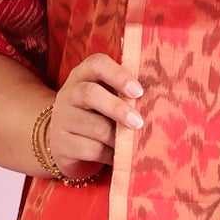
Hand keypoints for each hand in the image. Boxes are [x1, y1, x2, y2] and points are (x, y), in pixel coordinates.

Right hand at [48, 52, 143, 180]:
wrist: (64, 142)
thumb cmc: (96, 115)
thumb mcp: (106, 98)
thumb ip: (124, 94)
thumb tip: (157, 101)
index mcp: (82, 75)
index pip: (96, 64)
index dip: (118, 75)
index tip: (138, 91)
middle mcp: (68, 93)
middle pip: (90, 94)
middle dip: (118, 108)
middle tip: (138, 122)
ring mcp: (62, 119)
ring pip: (93, 126)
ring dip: (116, 137)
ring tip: (130, 143)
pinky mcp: (62, 144)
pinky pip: (90, 149)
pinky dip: (109, 154)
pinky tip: (116, 154)